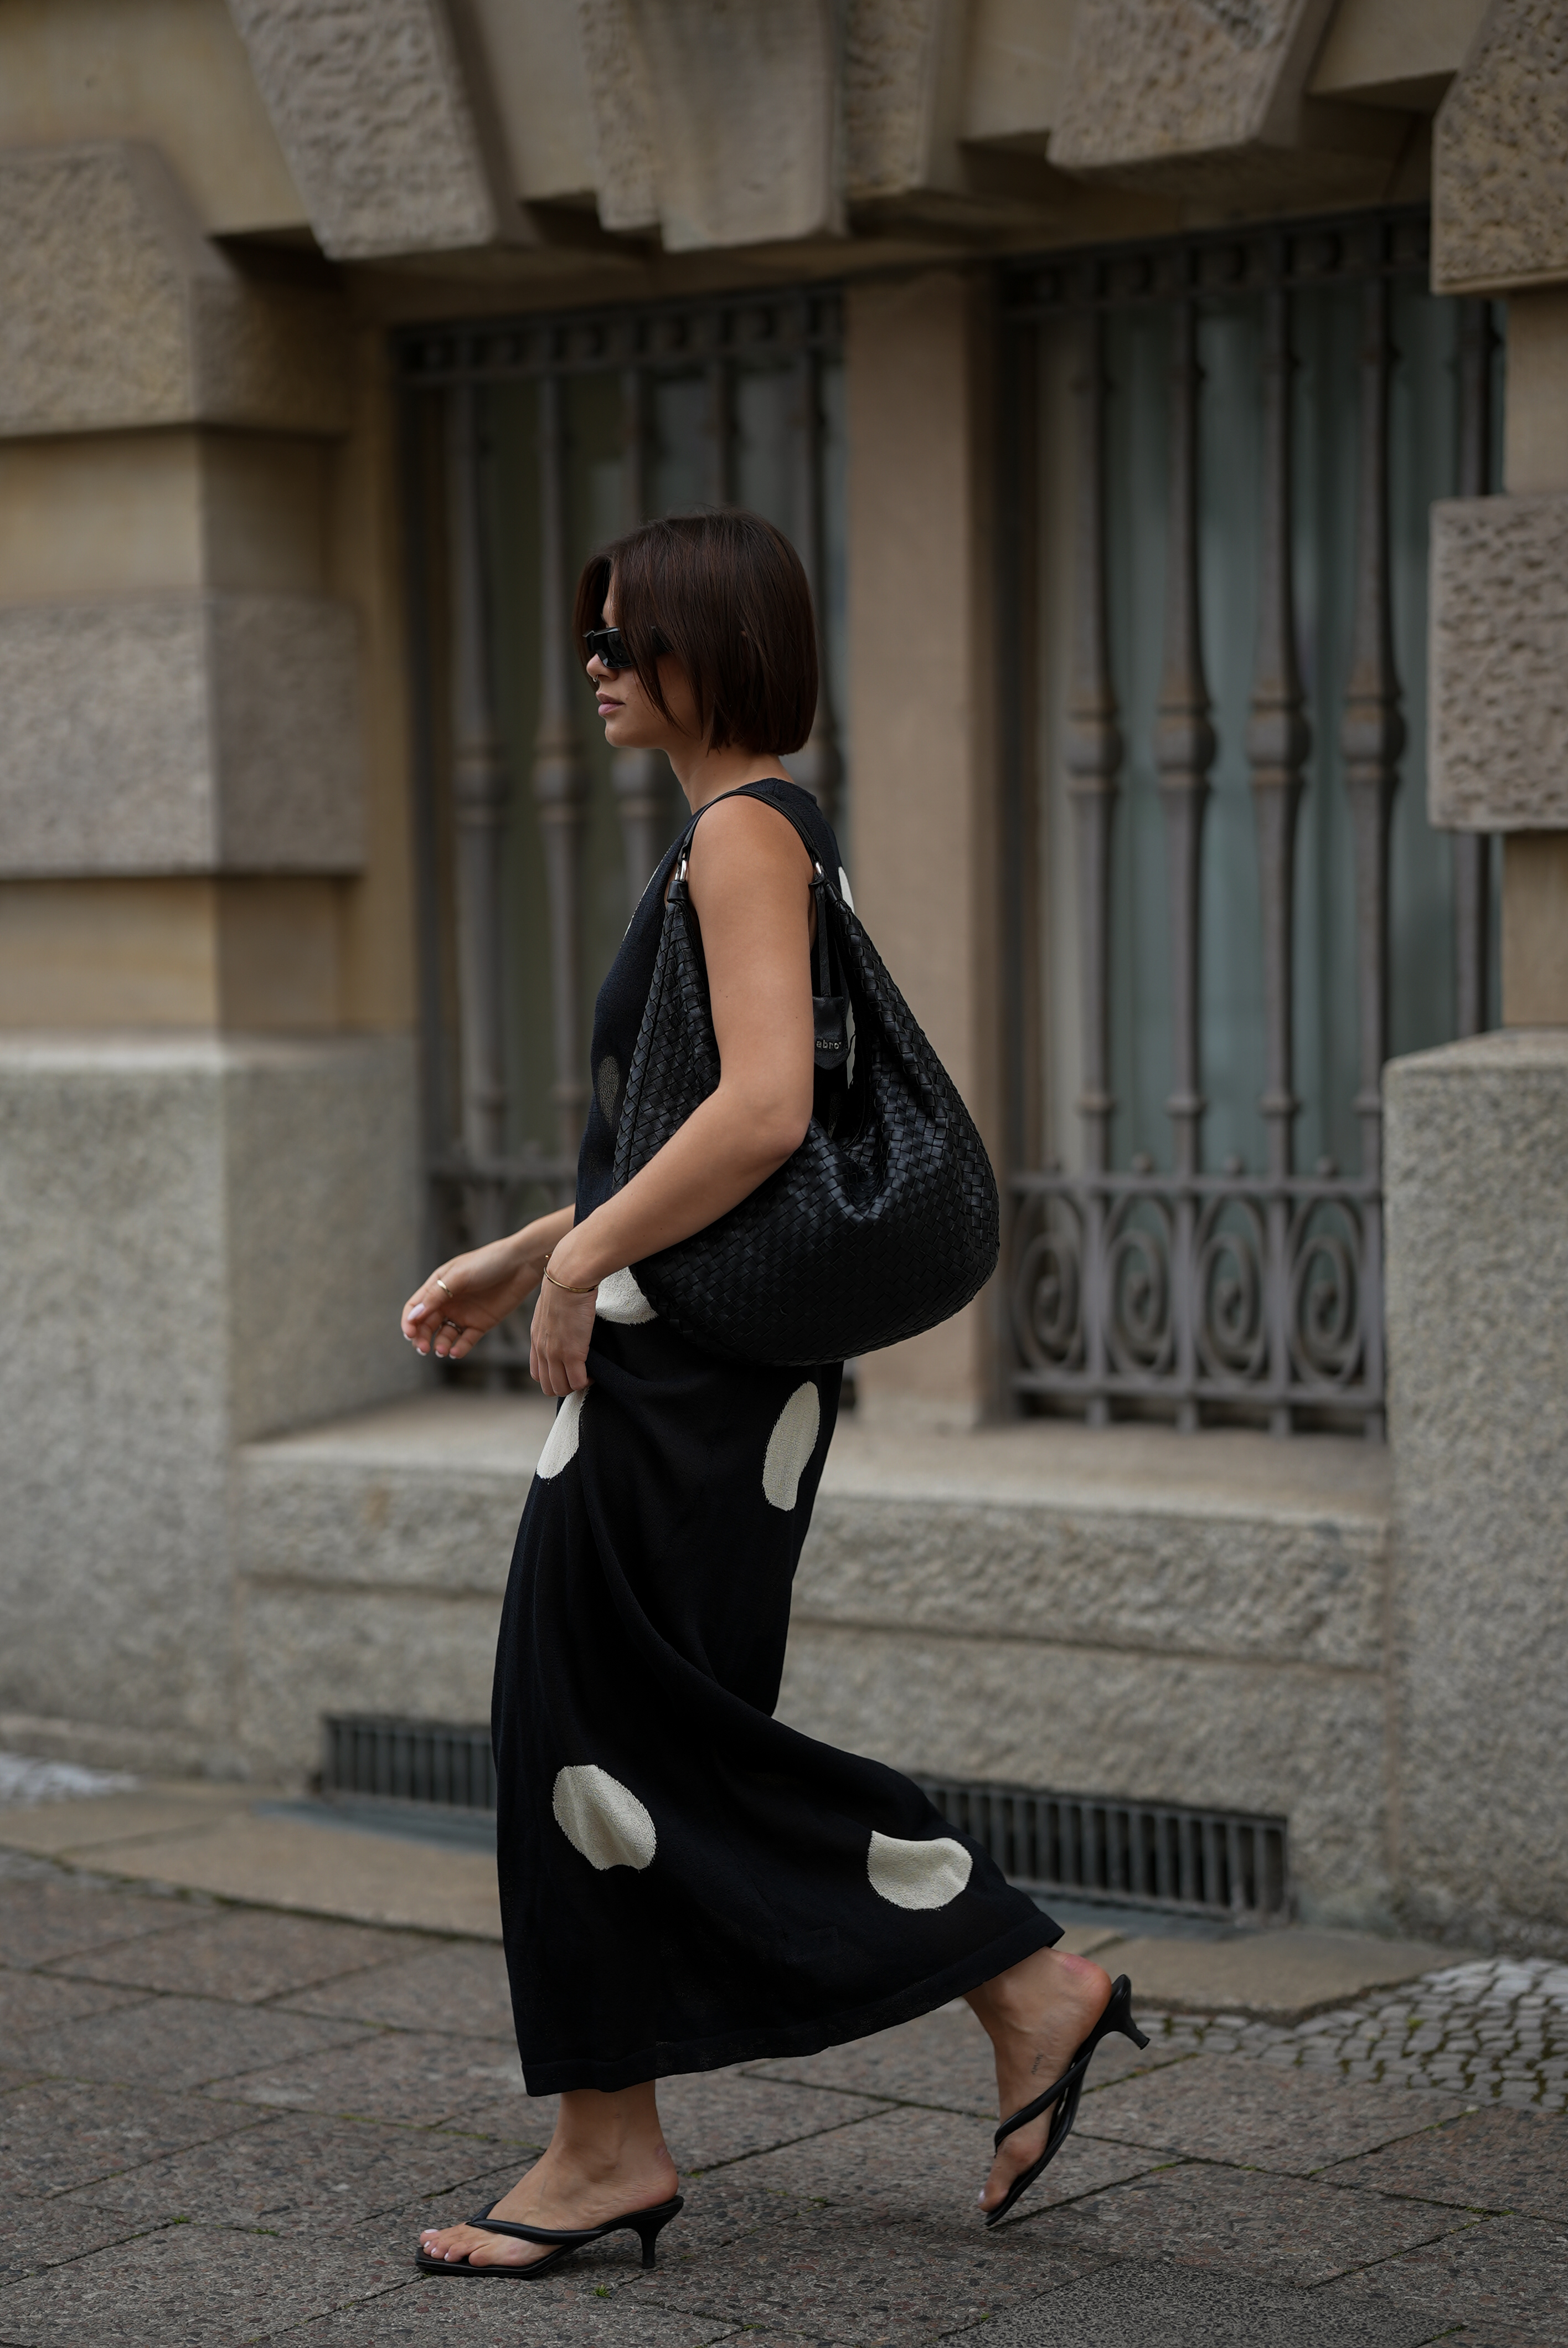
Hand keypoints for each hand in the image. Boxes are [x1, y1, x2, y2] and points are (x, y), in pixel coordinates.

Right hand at [401, 1235, 542, 1362]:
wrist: (521, 1264)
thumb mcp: (458, 1276)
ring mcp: (464, 1314)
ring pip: (445, 1335)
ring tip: (443, 1350)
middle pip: (426, 1325)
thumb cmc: (487, 1262)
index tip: (410, 1334)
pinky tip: (456, 1352)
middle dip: (421, 1338)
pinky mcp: (481, 1324)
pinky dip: (459, 1348)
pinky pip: (466, 1340)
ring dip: (440, 1345)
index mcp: (437, 1286)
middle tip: (424, 1349)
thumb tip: (414, 1316)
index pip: (415, 1307)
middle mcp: (448, 1302)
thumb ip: (436, 1296)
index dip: (409, 1321)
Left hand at [529, 1267, 597, 1396]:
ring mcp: (555, 1354)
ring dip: (576, 1385)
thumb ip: (552, 1321)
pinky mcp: (572, 1353)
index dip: (553, 1377)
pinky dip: (588, 1381)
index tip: (568, 1369)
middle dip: (565, 1386)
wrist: (569, 1278)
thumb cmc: (565, 1285)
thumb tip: (564, 1322)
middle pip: (548, 1386)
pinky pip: (579, 1382)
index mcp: (536, 1339)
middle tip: (580, 1375)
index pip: (537, 1373)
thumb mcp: (551, 1306)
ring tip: (588, 1373)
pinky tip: (595, 1370)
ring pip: (562, 1388)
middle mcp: (542, 1350)